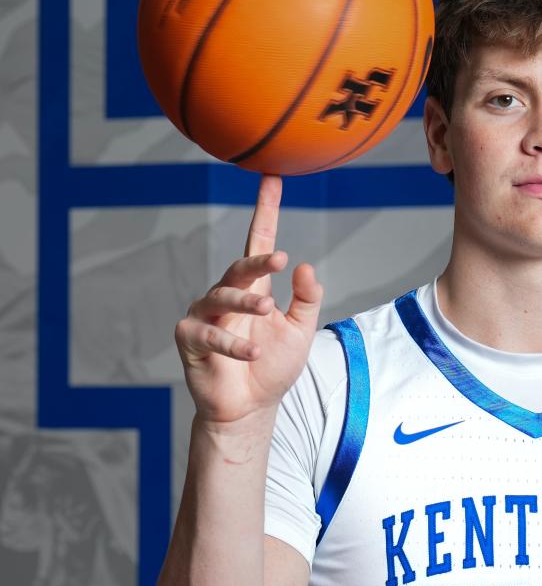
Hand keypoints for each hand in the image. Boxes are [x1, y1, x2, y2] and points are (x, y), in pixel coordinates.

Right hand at [174, 175, 323, 424]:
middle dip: (258, 261)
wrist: (250, 408)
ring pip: (222, 295)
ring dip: (246, 303)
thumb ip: (307, 300)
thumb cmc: (273, 365)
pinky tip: (252, 353)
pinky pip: (208, 333)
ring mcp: (206, 314)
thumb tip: (306, 267)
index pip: (259, 240)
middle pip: (240, 267)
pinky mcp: (190, 338)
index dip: (265, 209)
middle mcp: (228, 294)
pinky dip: (232, 342)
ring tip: (267, 311)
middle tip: (280, 260)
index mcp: (255, 287)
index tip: (272, 177)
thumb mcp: (301, 331)